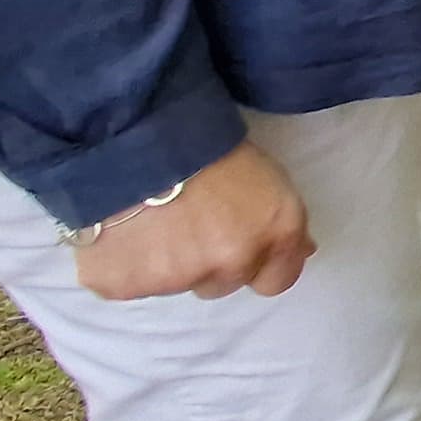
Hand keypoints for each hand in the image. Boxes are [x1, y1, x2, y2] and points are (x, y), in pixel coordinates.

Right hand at [73, 141, 312, 301]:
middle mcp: (233, 264)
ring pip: (174, 285)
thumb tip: (301, 250)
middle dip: (207, 263)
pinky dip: (121, 264)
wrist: (140, 134)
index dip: (257, 264)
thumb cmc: (210, 143)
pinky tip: (118, 230)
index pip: (276, 281)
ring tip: (149, 221)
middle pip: (222, 284)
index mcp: (276, 234)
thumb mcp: (268, 175)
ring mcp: (179, 280)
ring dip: (164, 264)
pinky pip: (125, 284)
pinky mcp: (125, 285)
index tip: (237, 244)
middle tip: (186, 224)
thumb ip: (282, 223)